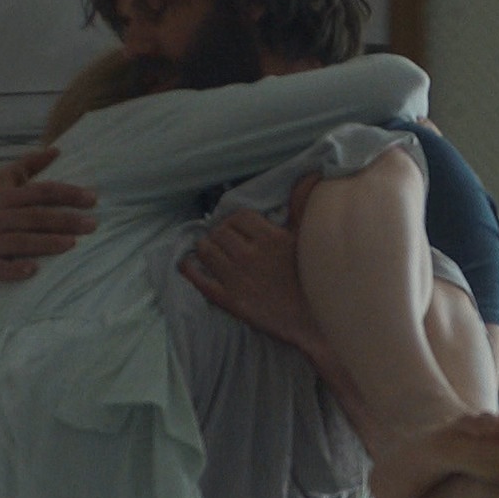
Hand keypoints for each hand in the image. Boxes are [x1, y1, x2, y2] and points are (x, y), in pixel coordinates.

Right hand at [0, 148, 98, 281]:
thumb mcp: (3, 186)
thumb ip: (28, 166)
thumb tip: (56, 150)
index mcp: (4, 197)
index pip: (40, 192)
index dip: (66, 193)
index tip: (92, 198)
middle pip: (35, 217)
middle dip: (65, 220)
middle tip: (92, 225)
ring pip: (20, 241)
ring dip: (46, 242)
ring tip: (72, 244)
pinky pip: (0, 268)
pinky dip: (16, 269)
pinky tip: (34, 270)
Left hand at [180, 209, 325, 357]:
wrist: (309, 322)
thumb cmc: (309, 278)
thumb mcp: (306, 239)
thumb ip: (301, 205)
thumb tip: (310, 175)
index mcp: (271, 238)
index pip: (238, 216)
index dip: (236, 220)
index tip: (239, 229)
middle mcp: (250, 256)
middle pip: (220, 231)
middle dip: (221, 233)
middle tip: (228, 242)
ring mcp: (236, 279)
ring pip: (205, 250)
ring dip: (206, 247)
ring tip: (214, 252)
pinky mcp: (228, 300)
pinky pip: (198, 278)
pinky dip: (189, 268)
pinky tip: (188, 263)